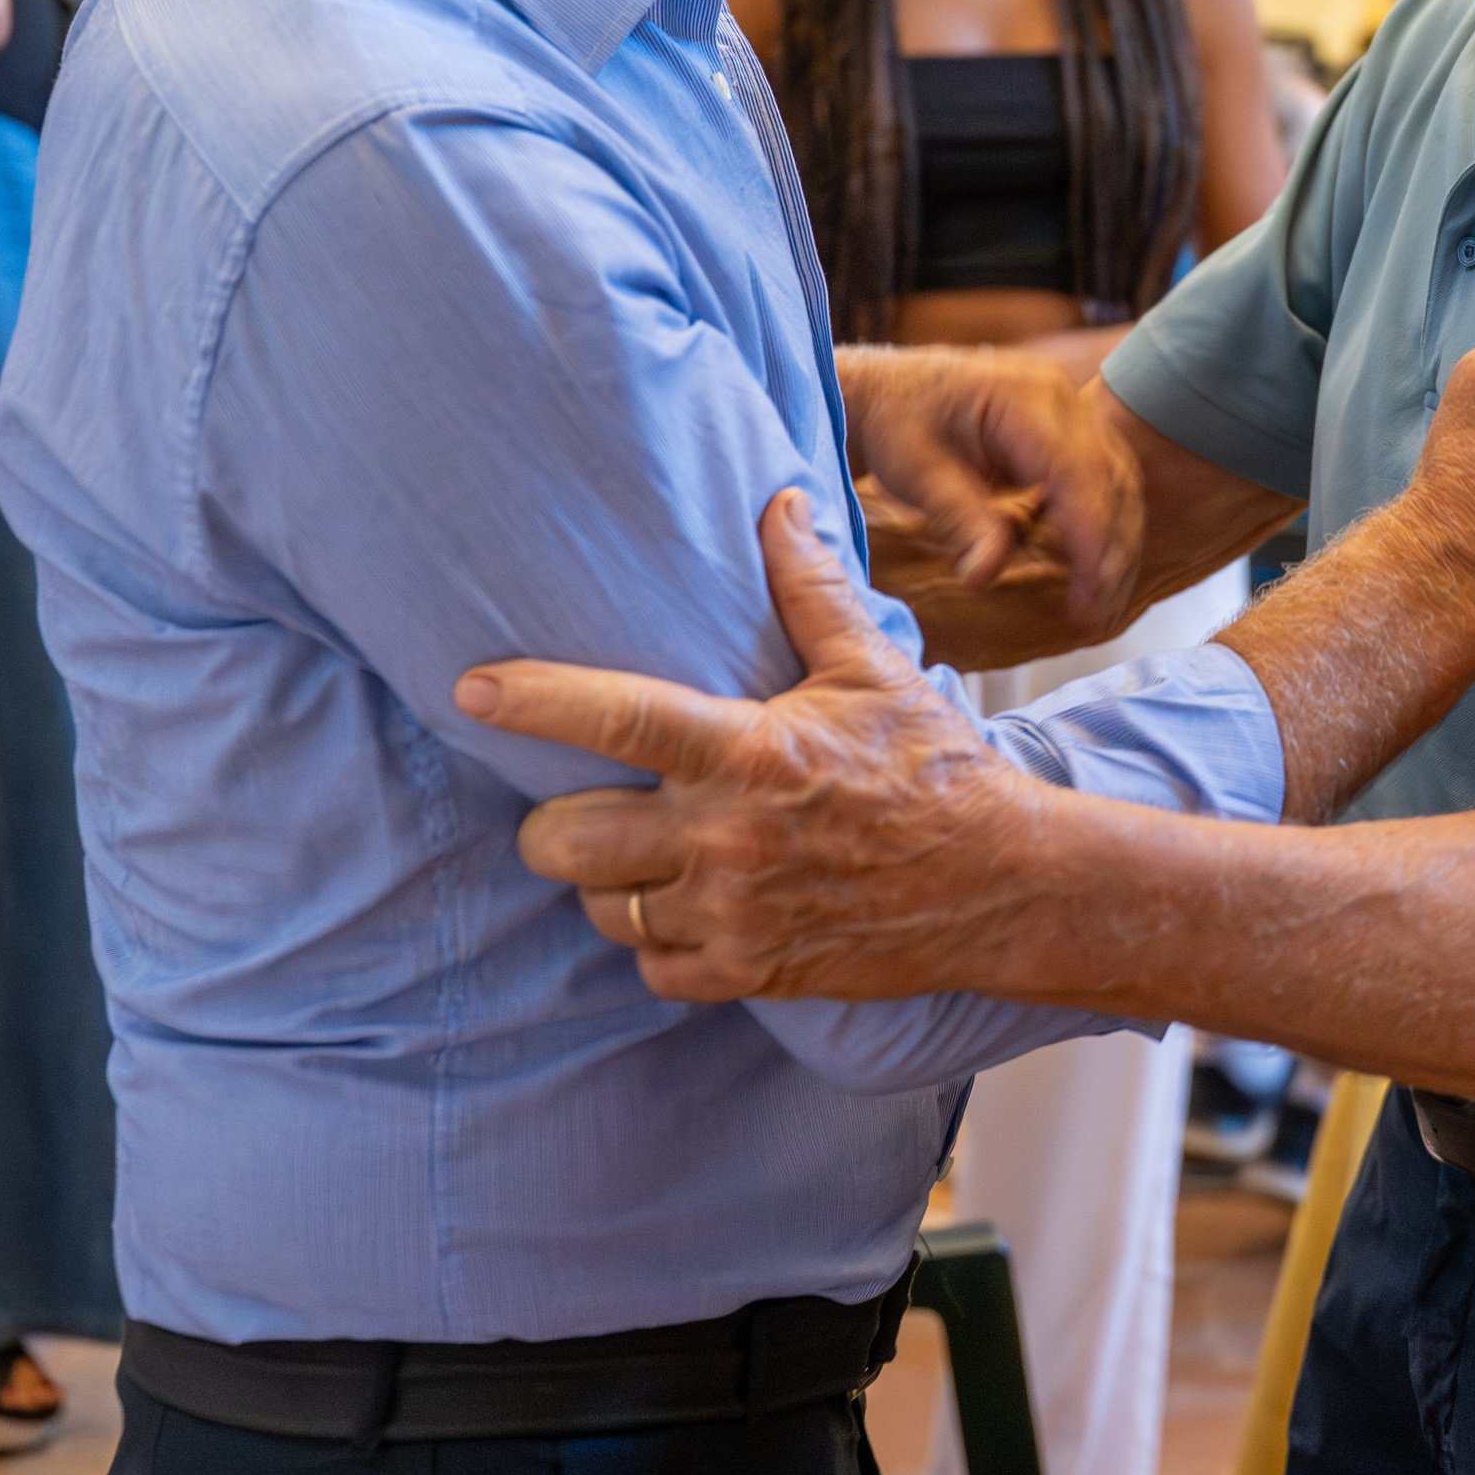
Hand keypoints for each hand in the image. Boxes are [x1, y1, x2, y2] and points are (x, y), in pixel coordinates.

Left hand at [462, 488, 1036, 1002]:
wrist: (1002, 884)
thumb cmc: (936, 768)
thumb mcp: (875, 668)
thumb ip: (811, 589)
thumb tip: (781, 502)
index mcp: (750, 751)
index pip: (618, 717)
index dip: (535, 700)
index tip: (472, 688)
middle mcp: (727, 839)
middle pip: (566, 840)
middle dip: (557, 819)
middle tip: (586, 797)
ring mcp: (734, 916)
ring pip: (600, 906)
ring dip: (607, 880)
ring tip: (644, 849)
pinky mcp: (751, 973)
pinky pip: (652, 965)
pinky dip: (655, 937)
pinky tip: (688, 903)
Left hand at [835, 344, 1141, 638]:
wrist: (891, 389)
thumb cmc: (899, 423)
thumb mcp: (915, 473)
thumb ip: (958, 520)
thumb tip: (986, 576)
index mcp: (1022, 397)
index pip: (1076, 472)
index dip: (1091, 537)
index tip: (1090, 593)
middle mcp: (1059, 396)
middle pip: (1111, 478)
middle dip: (1111, 551)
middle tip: (1095, 613)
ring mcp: (1070, 410)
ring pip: (1120, 482)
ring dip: (1116, 544)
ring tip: (1097, 602)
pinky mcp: (1072, 431)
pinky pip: (1106, 479)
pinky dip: (1106, 526)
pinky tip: (1091, 569)